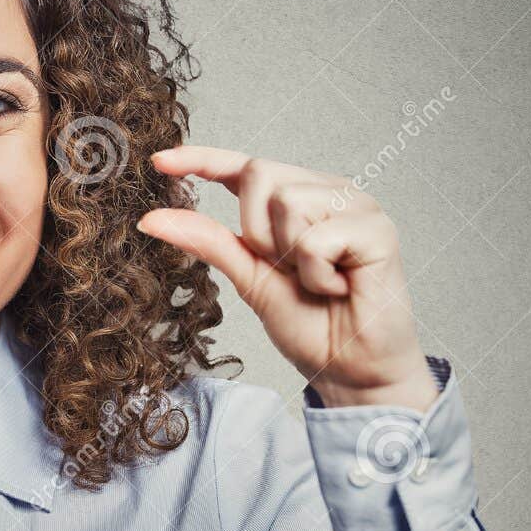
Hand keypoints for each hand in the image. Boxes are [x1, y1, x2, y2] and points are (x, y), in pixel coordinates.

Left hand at [137, 146, 437, 410]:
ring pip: (287, 201)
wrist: (351, 370)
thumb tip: (152, 218)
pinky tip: (339, 288)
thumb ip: (208, 242)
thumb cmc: (311, 325)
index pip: (244, 166)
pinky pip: (316, 238)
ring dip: (290, 255)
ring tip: (320, 281)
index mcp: (296, 200)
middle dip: (255, 230)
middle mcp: (327, 192)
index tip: (158, 161)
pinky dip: (315, 274)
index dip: (202, 159)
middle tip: (287, 271)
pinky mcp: (378, 229)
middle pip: (259, 172)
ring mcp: (356, 206)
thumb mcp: (248, 279)